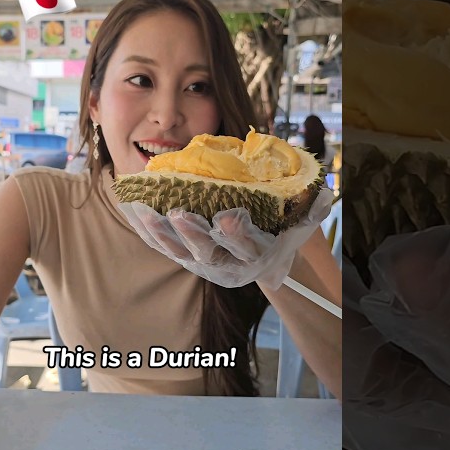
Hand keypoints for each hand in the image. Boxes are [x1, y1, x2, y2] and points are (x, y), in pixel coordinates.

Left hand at [118, 188, 334, 289]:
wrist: (265, 251)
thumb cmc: (282, 225)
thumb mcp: (301, 216)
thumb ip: (309, 203)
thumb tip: (315, 185)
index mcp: (259, 255)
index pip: (249, 247)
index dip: (238, 234)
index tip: (227, 217)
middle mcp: (230, 264)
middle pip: (209, 253)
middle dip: (193, 234)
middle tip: (179, 213)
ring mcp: (205, 263)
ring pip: (181, 252)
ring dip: (163, 233)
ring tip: (146, 211)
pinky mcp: (186, 257)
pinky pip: (164, 246)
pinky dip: (149, 230)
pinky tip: (134, 210)